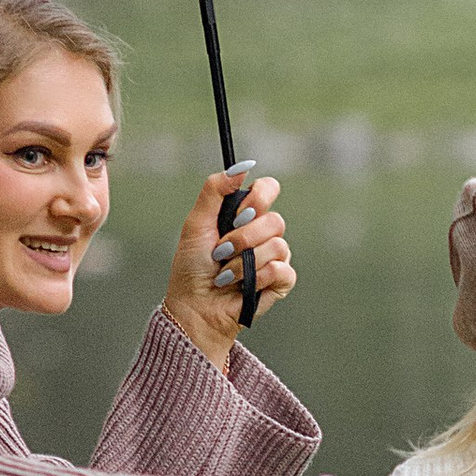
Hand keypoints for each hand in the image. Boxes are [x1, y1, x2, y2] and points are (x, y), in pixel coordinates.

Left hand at [163, 165, 294, 367]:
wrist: (194, 307)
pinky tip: (243, 285)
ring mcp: (274, 257)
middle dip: (243, 238)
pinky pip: (282, 270)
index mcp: (244, 215)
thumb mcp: (196, 224)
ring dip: (244, 262)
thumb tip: (242, 167)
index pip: (269, 189)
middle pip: (275, 220)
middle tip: (221, 251)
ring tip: (226, 274)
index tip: (241, 211)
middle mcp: (262, 233)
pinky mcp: (280, 282)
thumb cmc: (192, 268)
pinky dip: (259, 277)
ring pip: (278, 246)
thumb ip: (214, 191)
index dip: (260, 197)